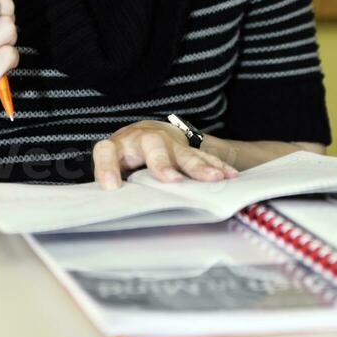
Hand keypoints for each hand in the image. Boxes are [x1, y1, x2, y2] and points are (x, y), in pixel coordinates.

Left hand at [92, 119, 238, 189]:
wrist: (143, 132)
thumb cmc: (125, 155)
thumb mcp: (112, 165)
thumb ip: (111, 180)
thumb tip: (110, 204)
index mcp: (120, 146)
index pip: (107, 151)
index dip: (107, 166)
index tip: (111, 187)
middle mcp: (144, 139)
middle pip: (152, 145)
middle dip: (162, 163)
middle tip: (171, 180)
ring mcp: (168, 142)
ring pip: (183, 152)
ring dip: (198, 166)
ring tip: (213, 179)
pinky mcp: (186, 148)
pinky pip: (203, 156)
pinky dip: (216, 166)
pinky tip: (229, 176)